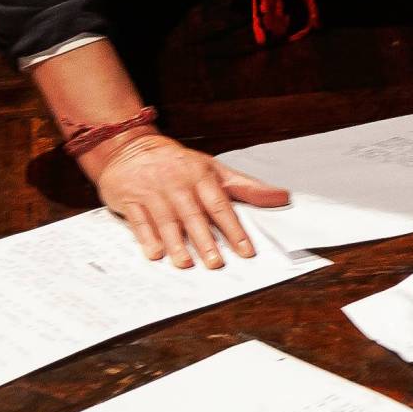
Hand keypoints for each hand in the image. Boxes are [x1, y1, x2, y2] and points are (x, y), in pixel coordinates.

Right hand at [89, 133, 289, 267]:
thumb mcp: (214, 169)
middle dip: (205, 240)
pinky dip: (146, 236)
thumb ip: (246, 187)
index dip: (234, 228)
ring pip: (166, 220)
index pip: (221, 205)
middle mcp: (178, 185)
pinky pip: (139, 220)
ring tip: (186, 263)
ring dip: (176, 243)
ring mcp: (153, 192)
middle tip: (216, 263)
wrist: (131, 148)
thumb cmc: (180, 164)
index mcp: (201, 176)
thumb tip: (282, 197)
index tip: (246, 250)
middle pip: (194, 215)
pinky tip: (154, 253)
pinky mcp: (130, 199)